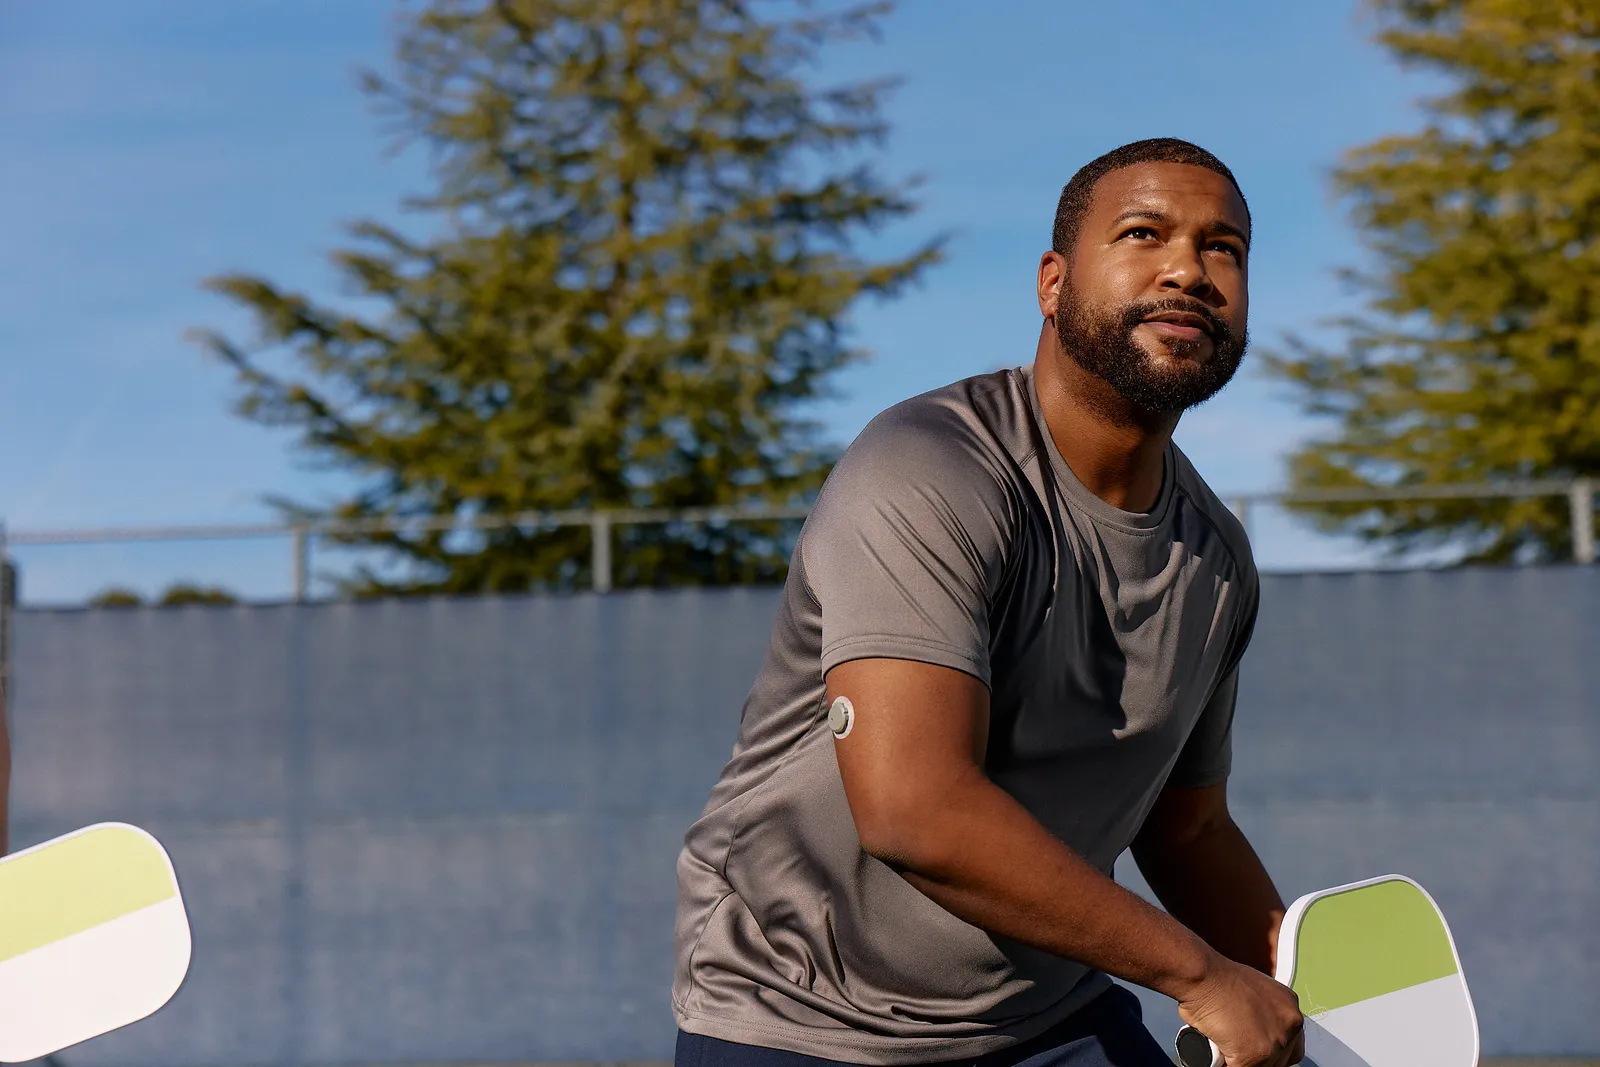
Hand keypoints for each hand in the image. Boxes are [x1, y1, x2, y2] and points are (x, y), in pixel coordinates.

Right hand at [1177, 951, 1303, 1066]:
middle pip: (1281, 1058)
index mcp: (1289, 1006)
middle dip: (1259, 1055)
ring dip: (1242, 1058)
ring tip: (1225, 1039)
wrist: (1202, 975)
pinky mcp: (1254, 1055)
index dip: (1272, 1048)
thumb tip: (1255, 1030)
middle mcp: (1290, 1023)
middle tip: (1238, 1045)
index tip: (1257, 1046)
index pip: (1291, 1042)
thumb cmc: (1217, 978)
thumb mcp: (1253, 991)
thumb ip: (1263, 1014)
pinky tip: (1218, 1045)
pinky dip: (1225, 1062)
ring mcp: (1274, 1041)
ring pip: (1261, 1065)